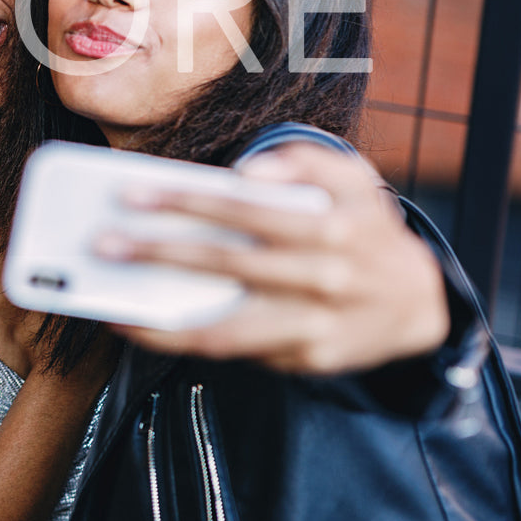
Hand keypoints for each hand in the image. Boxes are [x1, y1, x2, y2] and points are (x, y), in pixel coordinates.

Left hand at [100, 142, 448, 374]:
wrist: (419, 298)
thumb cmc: (361, 226)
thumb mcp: (351, 178)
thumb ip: (304, 160)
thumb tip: (245, 170)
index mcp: (331, 224)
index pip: (246, 209)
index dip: (187, 202)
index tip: (130, 194)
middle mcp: (325, 277)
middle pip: (228, 265)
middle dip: (158, 253)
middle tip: (101, 243)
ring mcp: (317, 324)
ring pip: (226, 329)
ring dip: (161, 320)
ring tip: (110, 302)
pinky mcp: (309, 360)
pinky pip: (238, 353)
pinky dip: (186, 341)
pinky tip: (145, 324)